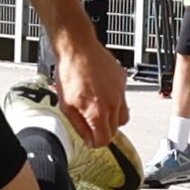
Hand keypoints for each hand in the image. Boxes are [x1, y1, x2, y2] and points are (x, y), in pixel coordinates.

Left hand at [44, 28, 128, 146]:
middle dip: (103, 130)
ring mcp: (120, 92)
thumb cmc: (69, 72)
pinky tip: (101, 91)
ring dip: (112, 117)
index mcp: (97, 112)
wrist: (77, 48)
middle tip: (91, 121)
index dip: (95, 141)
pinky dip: (114, 100)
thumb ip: (79, 126)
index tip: (90, 138)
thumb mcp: (66, 105)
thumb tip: (89, 139)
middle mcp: (113, 103)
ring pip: (123, 117)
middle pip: (115, 131)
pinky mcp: (123, 81)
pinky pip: (123, 99)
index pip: (104, 140)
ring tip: (98, 107)